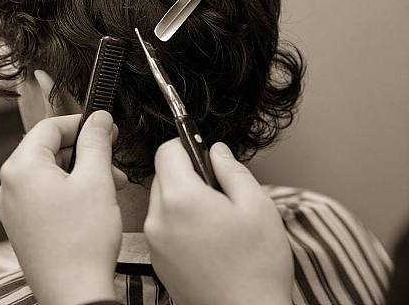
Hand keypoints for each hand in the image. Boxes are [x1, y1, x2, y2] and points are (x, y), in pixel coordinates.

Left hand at [0, 111, 123, 304]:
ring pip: (52, 172)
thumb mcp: (96, 179)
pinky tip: (96, 199)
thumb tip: (99, 119)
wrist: (75, 295)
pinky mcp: (25, 224)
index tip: (104, 126)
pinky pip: (48, 192)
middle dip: (86, 150)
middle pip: (51, 149)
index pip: (50, 127)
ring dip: (84, 170)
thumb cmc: (81, 244)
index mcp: (21, 170)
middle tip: (112, 155)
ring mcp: (15, 208)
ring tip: (111, 183)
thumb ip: (97, 141)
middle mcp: (10, 187)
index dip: (81, 123)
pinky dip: (73, 188)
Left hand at [144, 139, 292, 304]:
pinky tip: (206, 236)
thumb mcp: (256, 206)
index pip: (166, 151)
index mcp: (181, 199)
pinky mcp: (158, 259)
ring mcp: (155, 242)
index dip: (186, 145)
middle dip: (188, 173)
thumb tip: (216, 150)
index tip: (203, 153)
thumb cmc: (256, 267)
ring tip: (214, 218)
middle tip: (217, 191)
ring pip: (162, 199)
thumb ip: (232, 169)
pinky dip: (179, 220)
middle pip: (163, 174)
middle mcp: (159, 218)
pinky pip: (163, 224)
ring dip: (184, 197)